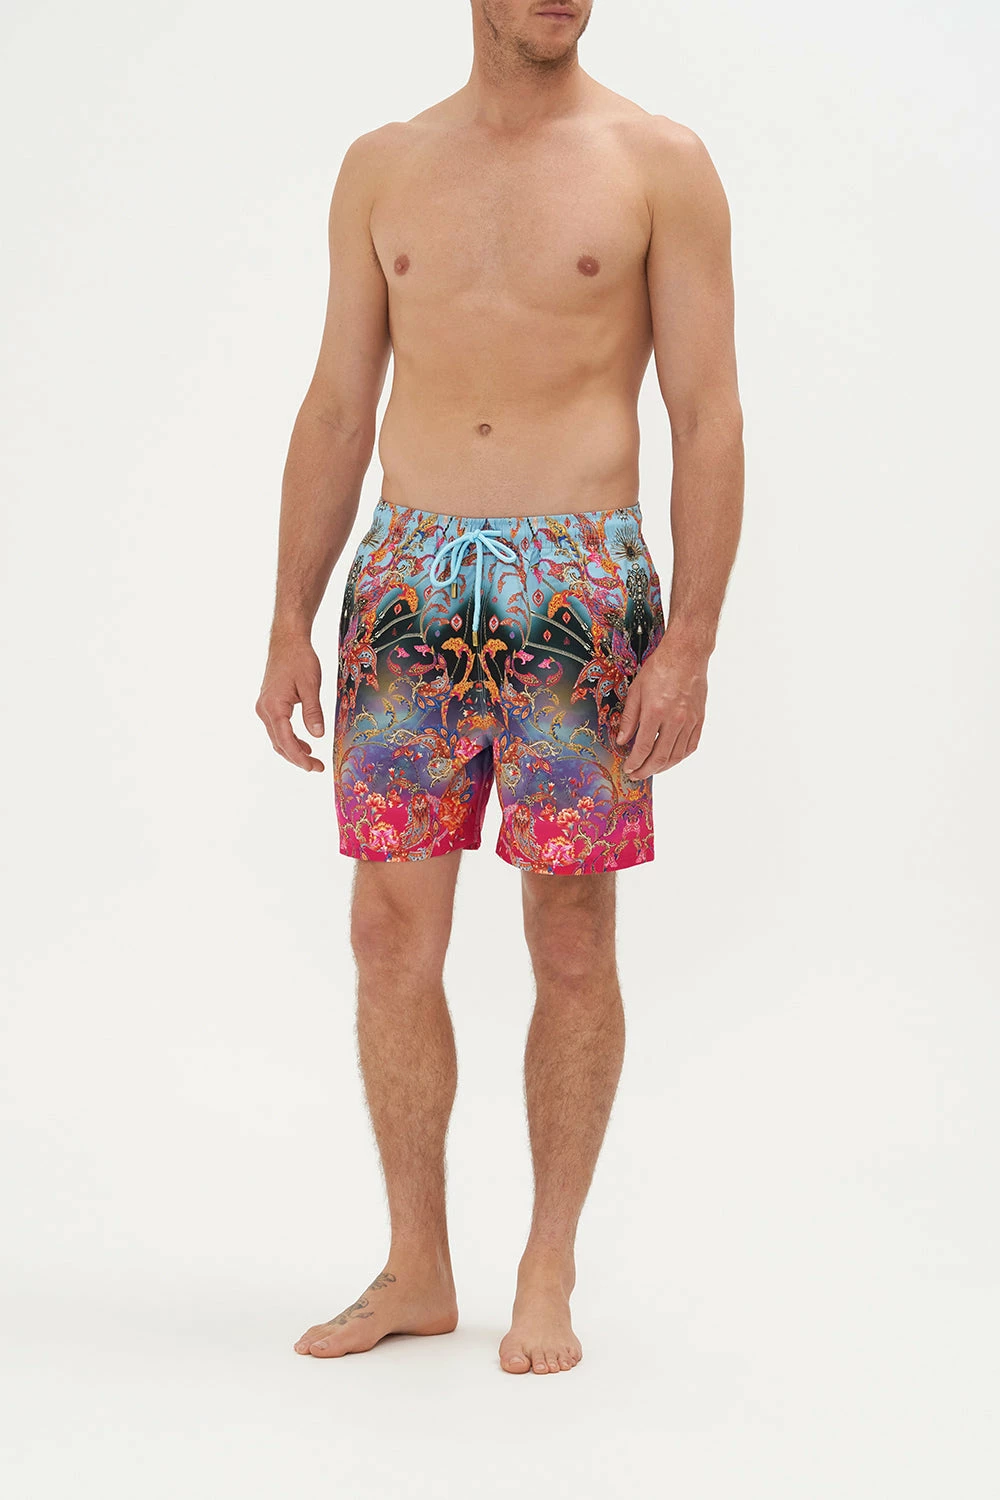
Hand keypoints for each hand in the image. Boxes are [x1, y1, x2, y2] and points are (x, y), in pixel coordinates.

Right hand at [256, 635, 325, 771]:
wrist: (287, 641)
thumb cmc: (299, 659)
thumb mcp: (311, 686)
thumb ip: (313, 712)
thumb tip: (318, 735)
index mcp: (273, 707)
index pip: (286, 741)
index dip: (300, 758)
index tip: (314, 767)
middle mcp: (264, 710)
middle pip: (279, 743)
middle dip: (297, 758)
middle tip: (317, 767)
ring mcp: (264, 707)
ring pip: (277, 737)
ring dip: (293, 750)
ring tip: (313, 759)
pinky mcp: (268, 704)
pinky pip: (277, 728)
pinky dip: (289, 738)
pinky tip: (305, 743)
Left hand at [615, 639, 707, 777]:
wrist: (686, 655)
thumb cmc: (660, 668)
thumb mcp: (636, 691)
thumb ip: (629, 719)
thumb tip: (622, 740)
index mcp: (655, 712)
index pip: (643, 748)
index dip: (634, 763)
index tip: (628, 768)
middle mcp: (674, 720)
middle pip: (660, 757)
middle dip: (646, 770)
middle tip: (637, 775)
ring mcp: (689, 721)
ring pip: (677, 755)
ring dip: (663, 767)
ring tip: (651, 769)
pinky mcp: (699, 719)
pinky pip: (691, 745)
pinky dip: (680, 756)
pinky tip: (671, 758)